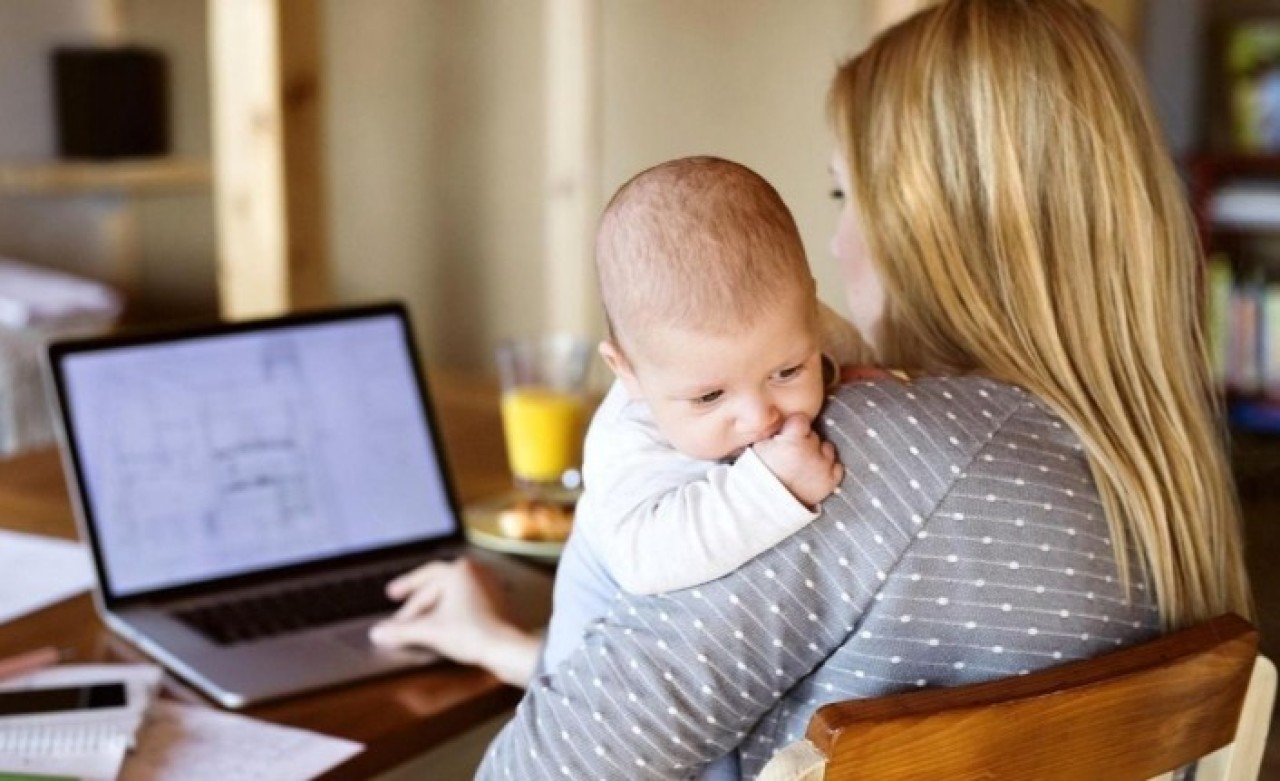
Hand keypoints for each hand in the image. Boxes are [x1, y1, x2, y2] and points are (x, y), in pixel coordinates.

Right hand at [368, 557, 540, 686]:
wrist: (508, 648)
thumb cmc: (473, 633)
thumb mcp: (430, 631)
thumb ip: (401, 631)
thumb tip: (377, 633)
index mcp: (460, 571)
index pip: (424, 580)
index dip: (405, 588)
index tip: (392, 594)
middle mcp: (476, 573)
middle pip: (438, 586)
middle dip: (418, 602)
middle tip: (401, 611)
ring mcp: (489, 587)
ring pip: (453, 594)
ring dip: (434, 607)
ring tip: (420, 620)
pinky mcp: (498, 603)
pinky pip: (466, 603)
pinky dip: (451, 612)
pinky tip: (444, 624)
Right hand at [751, 414, 843, 507]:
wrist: (767, 504)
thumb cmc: (759, 474)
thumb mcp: (760, 447)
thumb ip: (776, 432)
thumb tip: (784, 423)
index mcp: (793, 438)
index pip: (801, 419)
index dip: (794, 426)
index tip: (789, 434)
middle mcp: (812, 448)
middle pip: (814, 435)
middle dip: (805, 441)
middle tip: (793, 454)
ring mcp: (823, 465)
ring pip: (827, 448)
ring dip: (819, 454)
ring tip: (805, 465)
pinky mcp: (831, 480)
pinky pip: (837, 467)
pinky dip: (830, 469)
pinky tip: (816, 473)